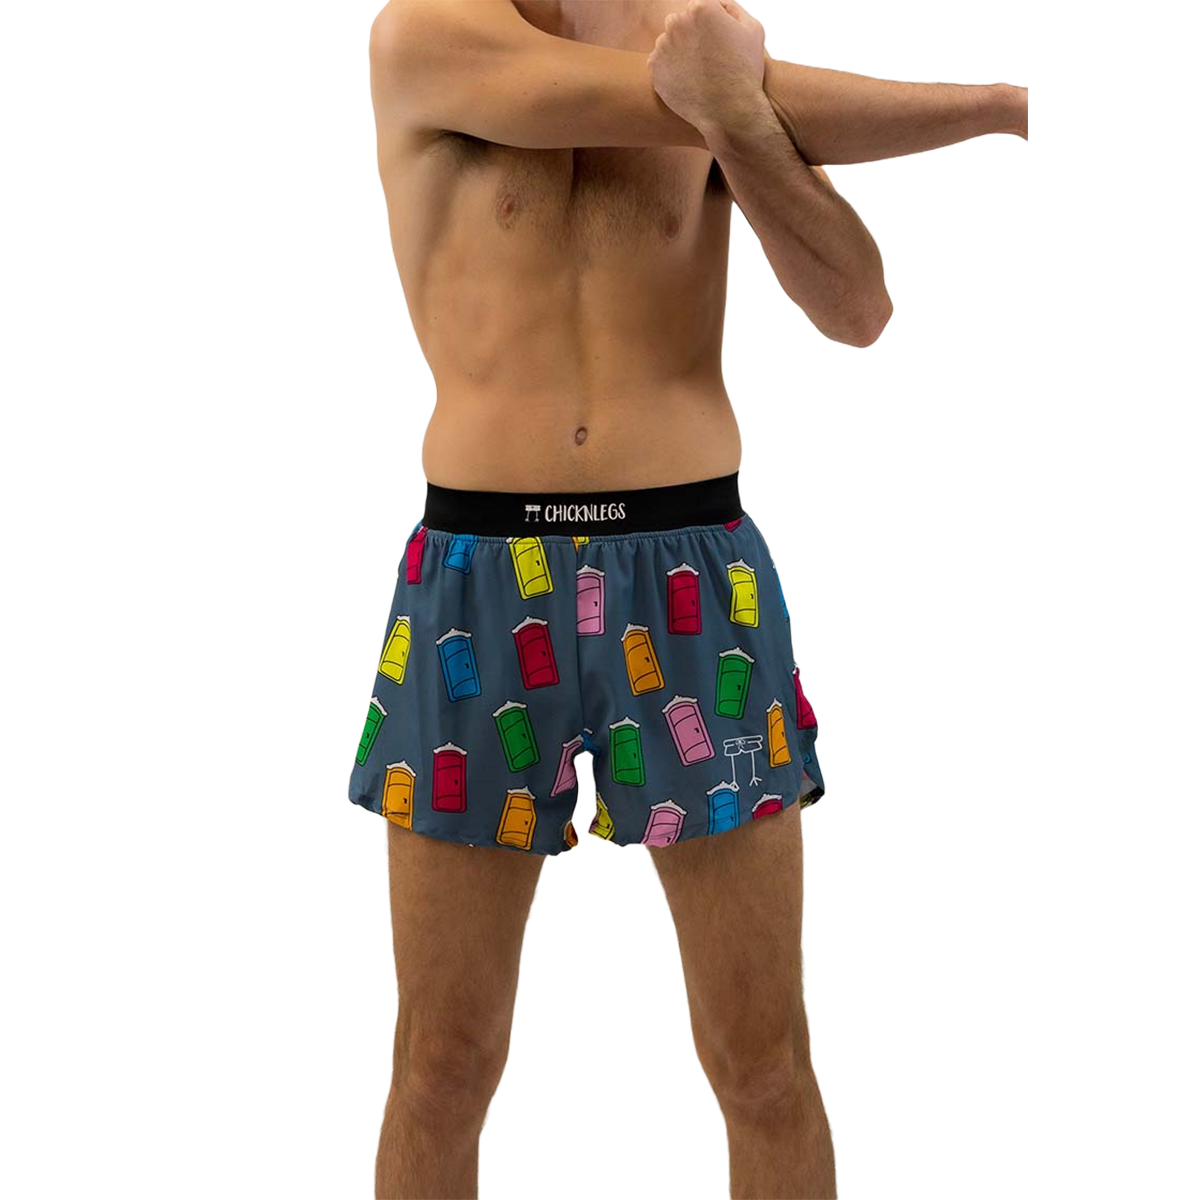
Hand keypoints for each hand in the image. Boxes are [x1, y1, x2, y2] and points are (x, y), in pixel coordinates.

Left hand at [647, 0, 767, 135]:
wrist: (730, 112)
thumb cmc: (746, 72)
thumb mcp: (753, 30)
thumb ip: (733, 9)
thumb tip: (718, 5)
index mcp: (702, 9)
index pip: (700, 7)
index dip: (710, 25)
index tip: (717, 42)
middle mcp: (679, 23)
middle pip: (681, 21)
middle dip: (691, 34)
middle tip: (706, 57)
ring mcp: (664, 46)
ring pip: (668, 42)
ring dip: (679, 51)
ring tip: (698, 71)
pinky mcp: (655, 68)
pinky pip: (659, 62)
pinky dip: (669, 69)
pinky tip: (686, 79)